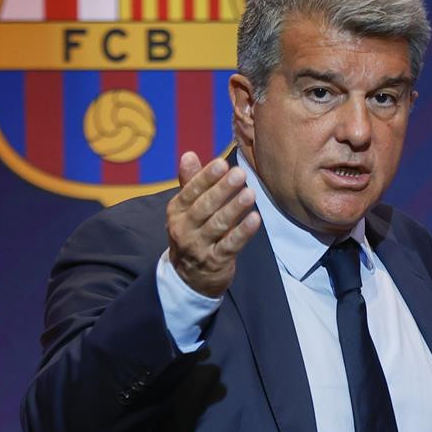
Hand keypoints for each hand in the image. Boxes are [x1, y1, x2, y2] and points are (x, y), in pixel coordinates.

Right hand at [167, 152, 260, 296]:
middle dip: (222, 190)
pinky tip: (255, 219)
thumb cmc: (193, 233)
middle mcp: (184, 229)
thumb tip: (189, 154)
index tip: (222, 163)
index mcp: (176, 212)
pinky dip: (243, 232)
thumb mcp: (187, 209)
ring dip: (234, 209)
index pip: (190, 191)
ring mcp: (198, 247)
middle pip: (204, 207)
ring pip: (218, 225)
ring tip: (250, 194)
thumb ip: (190, 182)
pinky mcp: (215, 262)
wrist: (190, 277)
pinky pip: (230, 245)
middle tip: (240, 174)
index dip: (206, 177)